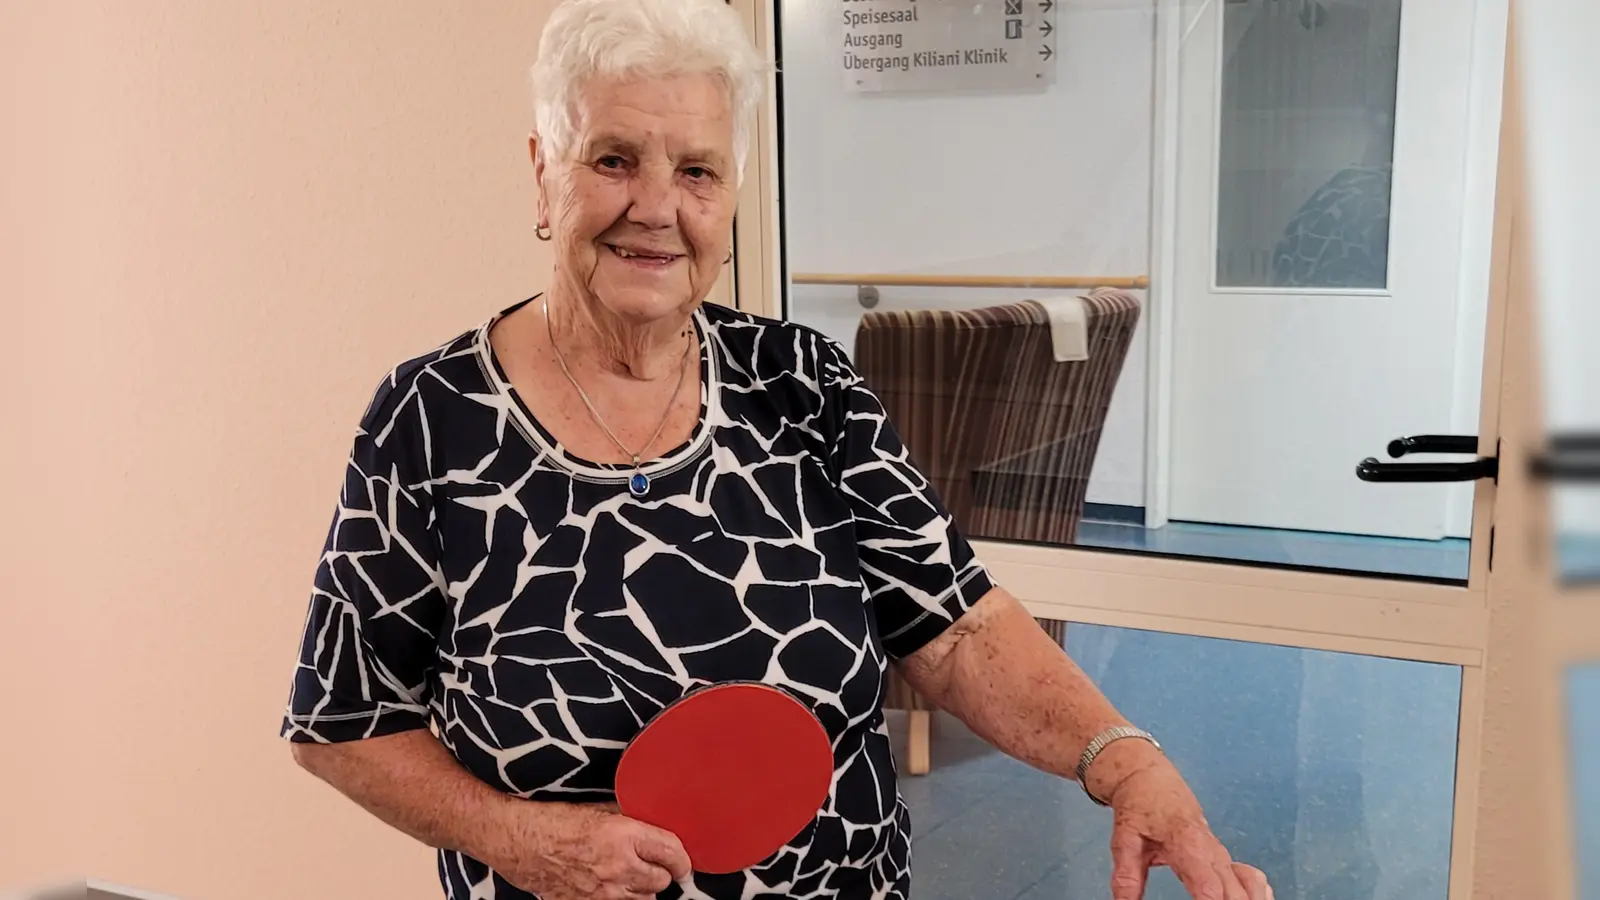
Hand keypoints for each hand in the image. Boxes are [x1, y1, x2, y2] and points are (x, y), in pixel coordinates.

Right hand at [488, 801, 691, 899]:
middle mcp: (617, 868)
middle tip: (653, 864)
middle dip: (660, 873)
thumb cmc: (553, 820)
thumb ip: (628, 816)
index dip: (681, 859)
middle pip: (661, 882)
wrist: (518, 841)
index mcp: (623, 836)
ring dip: (642, 888)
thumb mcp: (597, 808)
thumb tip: (650, 819)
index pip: (672, 853)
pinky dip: (620, 899)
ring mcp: (602, 893)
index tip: (681, 861)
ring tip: (630, 875)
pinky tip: (610, 887)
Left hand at [1105, 764, 1273, 899]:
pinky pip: (1251, 877)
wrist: (1151, 780)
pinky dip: (1257, 891)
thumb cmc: (1140, 806)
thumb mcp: (1124, 839)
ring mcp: (1221, 854)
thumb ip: (1126, 875)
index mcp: (1187, 843)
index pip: (1208, 885)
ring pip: (1249, 884)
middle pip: (1234, 891)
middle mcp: (1211, 851)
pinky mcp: (1224, 857)